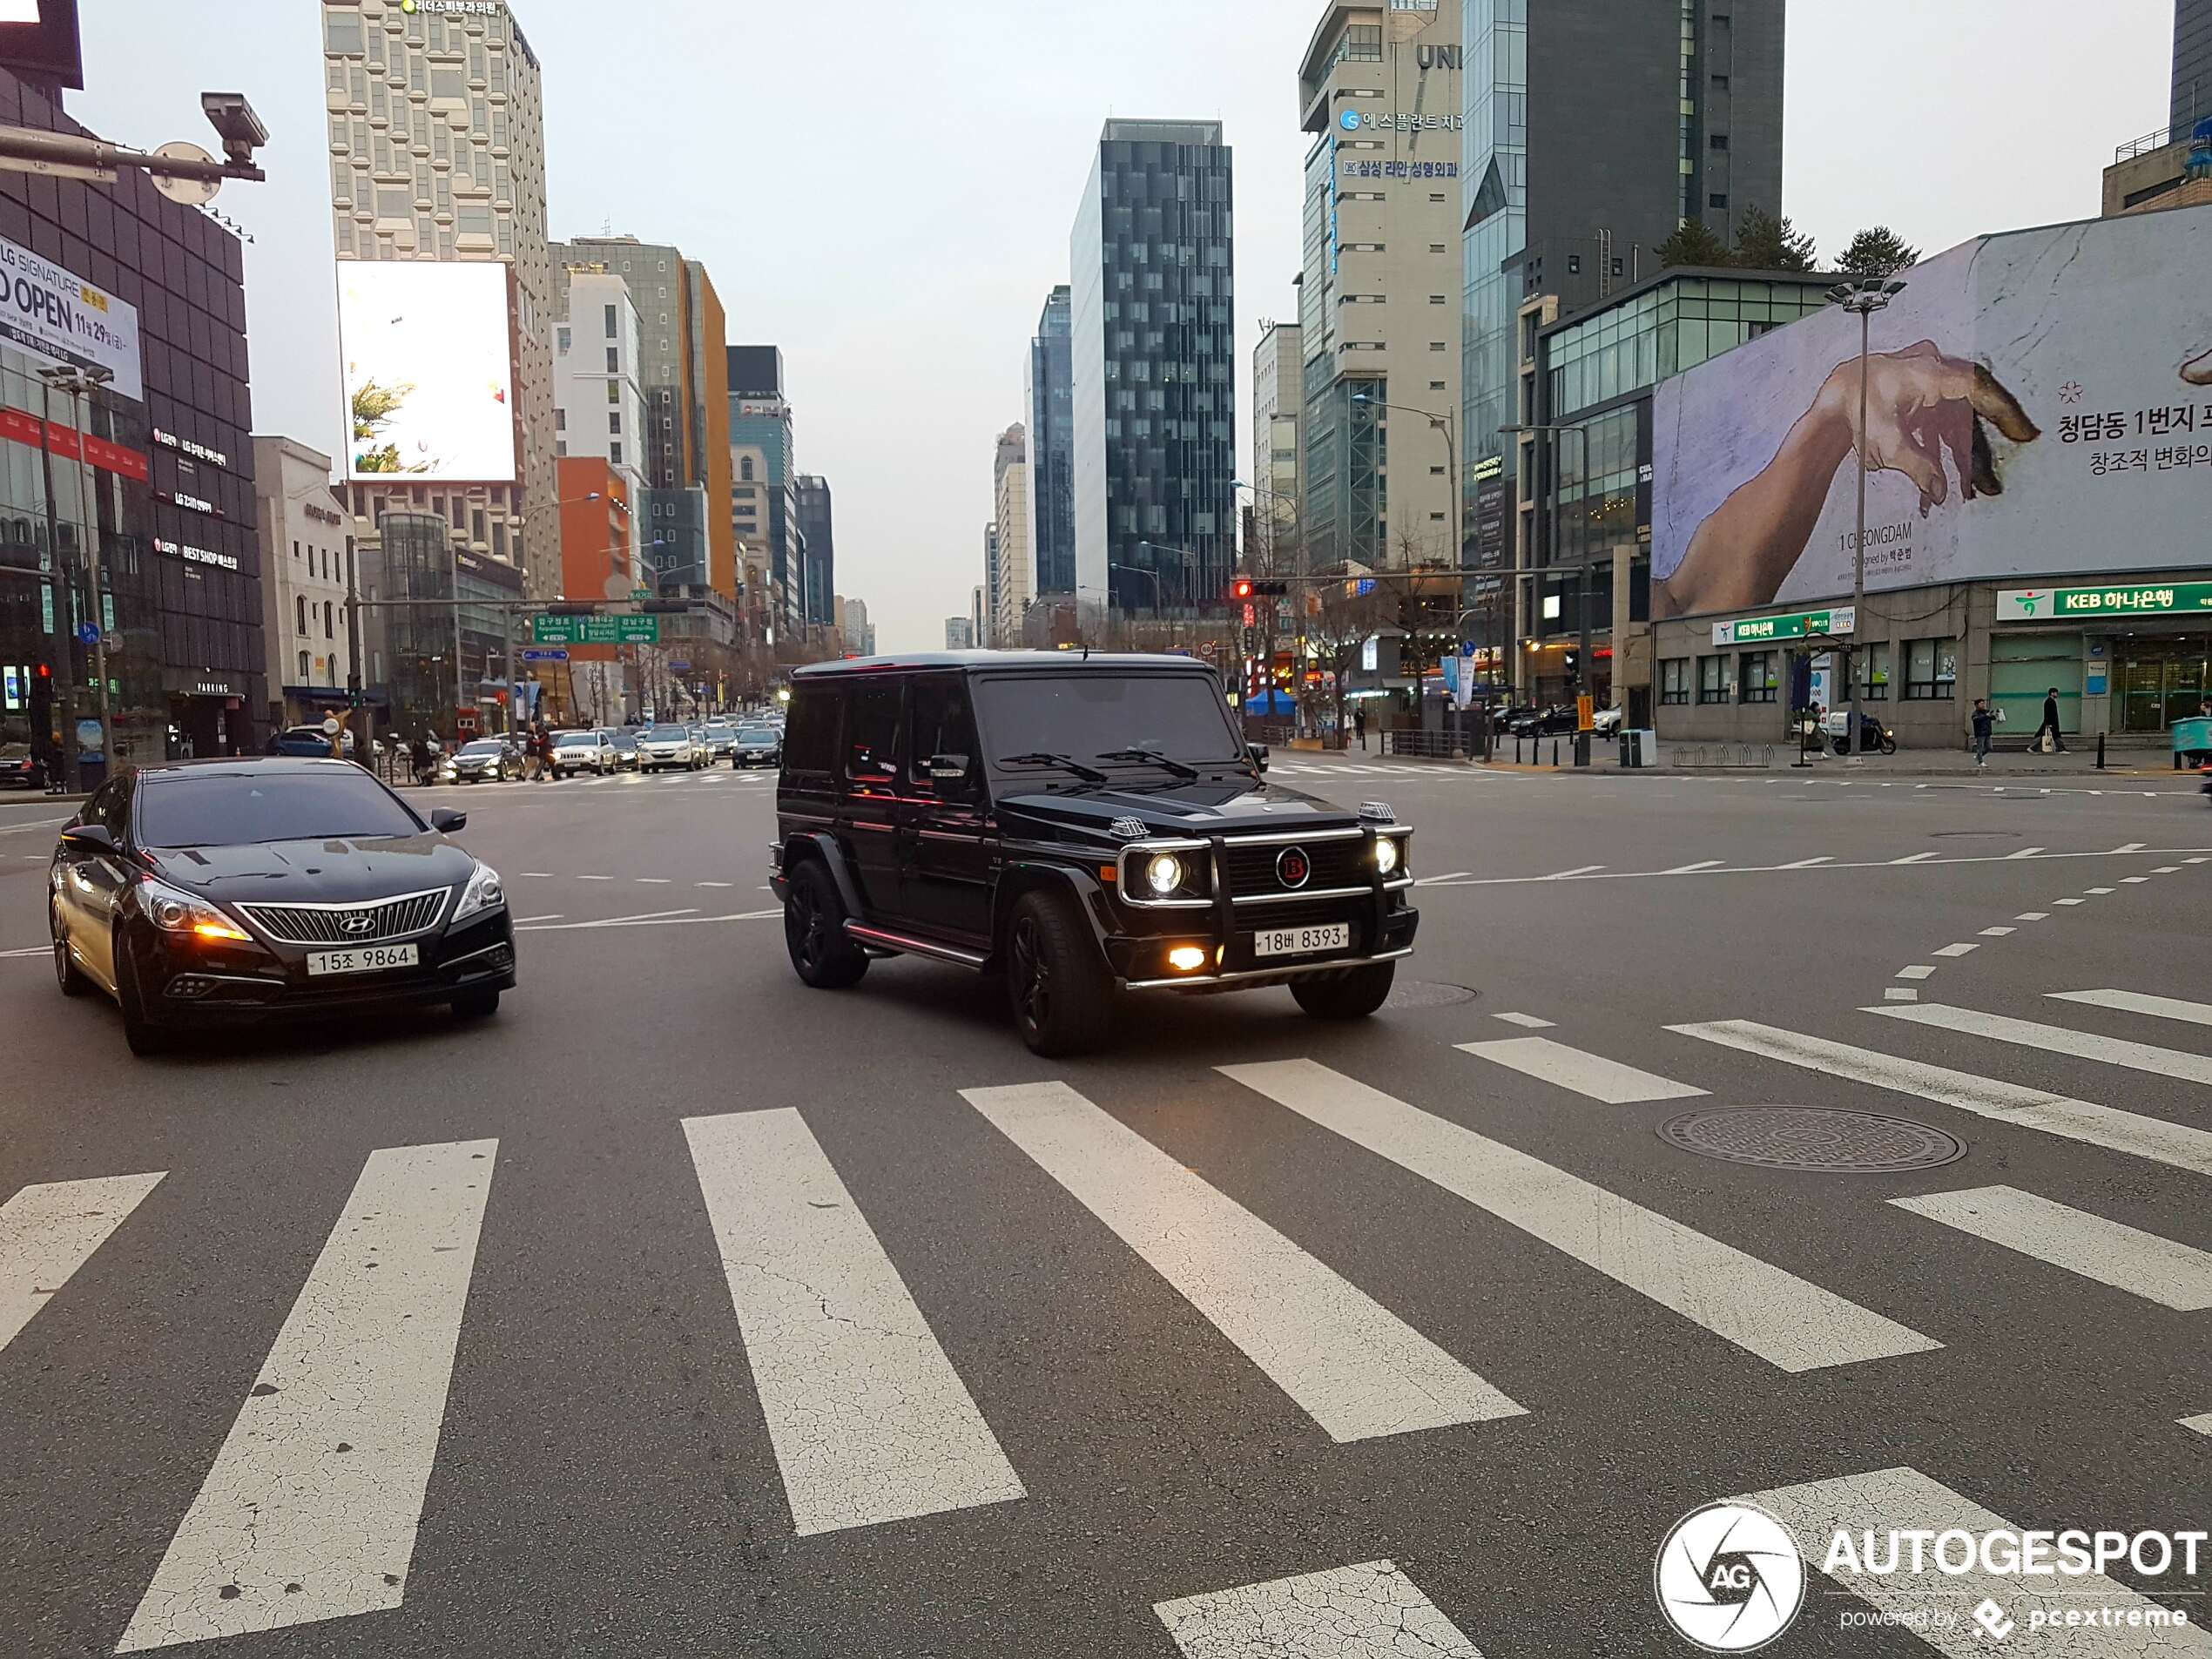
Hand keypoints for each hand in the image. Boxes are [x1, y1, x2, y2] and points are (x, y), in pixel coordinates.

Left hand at [1818, 341, 2038, 514]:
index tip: (2023, 432)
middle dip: (1978, 453)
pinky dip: (1946, 449)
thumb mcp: (1885, 444)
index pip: (1979, 389)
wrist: (1833, 400)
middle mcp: (1935, 372)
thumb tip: (1939, 490)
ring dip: (1962, 456)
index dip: (2005, 412)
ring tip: (1970, 489)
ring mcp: (1931, 384)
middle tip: (1993, 480)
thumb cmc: (1853, 406)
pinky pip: (1945, 424)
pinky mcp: (1926, 398)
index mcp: (1929, 373)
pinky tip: (1947, 477)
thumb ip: (1918, 469)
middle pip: (1970, 414)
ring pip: (1959, 422)